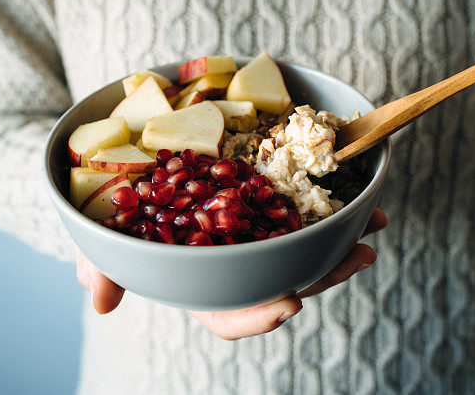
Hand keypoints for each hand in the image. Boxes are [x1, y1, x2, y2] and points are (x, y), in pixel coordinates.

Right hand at [74, 208, 387, 339]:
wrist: (128, 157)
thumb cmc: (116, 207)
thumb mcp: (104, 233)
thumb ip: (102, 265)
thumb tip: (102, 304)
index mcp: (200, 278)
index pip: (229, 312)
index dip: (258, 316)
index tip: (290, 303)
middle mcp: (233, 259)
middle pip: (282, 280)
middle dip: (323, 275)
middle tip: (357, 257)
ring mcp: (253, 230)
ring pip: (302, 248)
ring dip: (341, 243)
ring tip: (372, 227)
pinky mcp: (265, 198)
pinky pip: (304, 208)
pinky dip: (335, 206)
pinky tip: (362, 197)